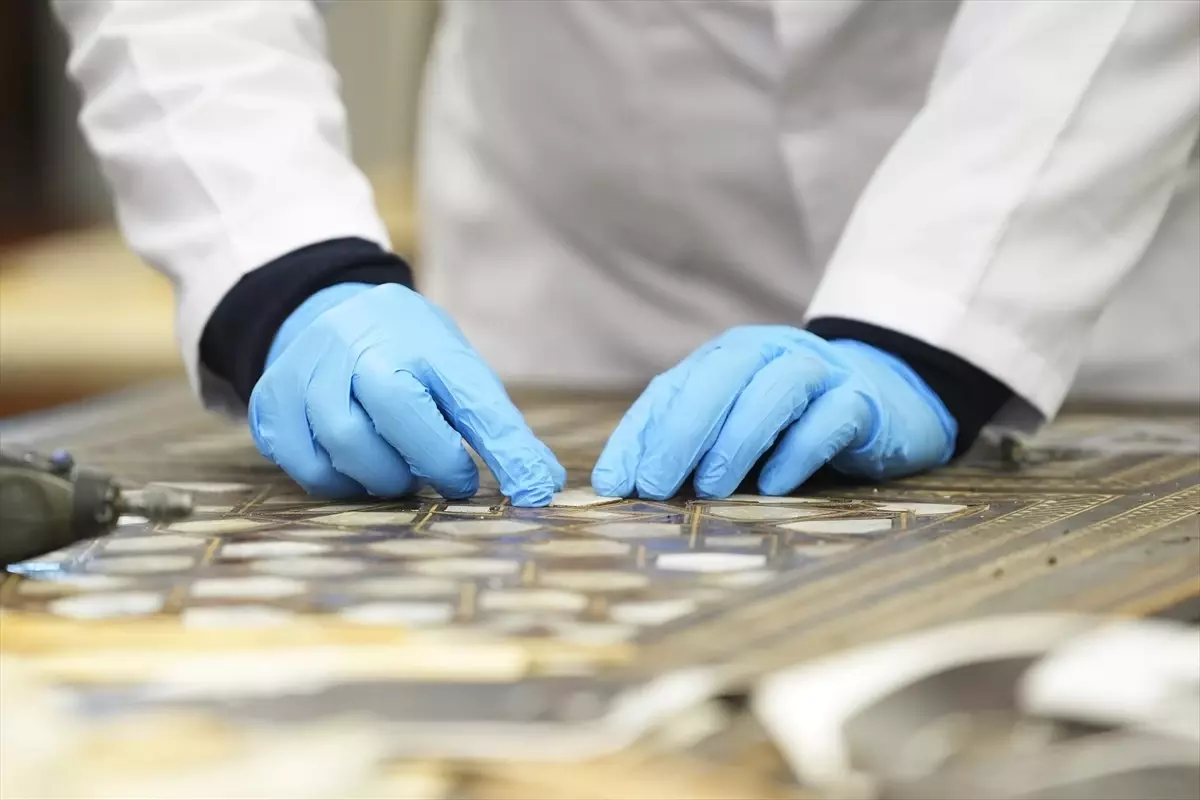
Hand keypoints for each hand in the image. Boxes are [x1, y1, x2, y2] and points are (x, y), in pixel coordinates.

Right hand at [249, 282, 564, 505]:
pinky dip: (339, 482)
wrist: (322, 315)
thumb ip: (496, 427)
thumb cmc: (405, 356)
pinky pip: (306, 466)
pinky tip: (356, 468)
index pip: (473, 394)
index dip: (506, 448)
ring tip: (400, 472)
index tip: (532, 491)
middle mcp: (360, 345)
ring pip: (346, 443)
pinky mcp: (272, 404)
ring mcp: (308, 372)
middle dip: (432, 460)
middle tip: (450, 480)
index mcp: (421, 337)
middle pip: (399, 411)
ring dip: (384, 477)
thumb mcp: (455, 371)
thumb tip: (542, 485)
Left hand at [591, 326, 955, 499]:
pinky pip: (830, 418)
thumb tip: (622, 485)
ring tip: (709, 489)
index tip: (612, 484)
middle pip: (719, 378)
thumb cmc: (794, 421)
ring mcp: (819, 372)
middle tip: (653, 486)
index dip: (638, 436)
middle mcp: (769, 354)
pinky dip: (798, 450)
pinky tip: (774, 486)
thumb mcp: (734, 428)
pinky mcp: (864, 401)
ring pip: (773, 389)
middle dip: (680, 433)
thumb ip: (685, 445)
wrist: (890, 398)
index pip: (672, 388)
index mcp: (726, 357)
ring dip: (736, 440)